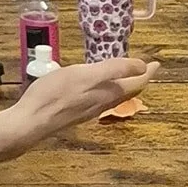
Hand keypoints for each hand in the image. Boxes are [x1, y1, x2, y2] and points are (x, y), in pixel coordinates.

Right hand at [0, 57, 157, 163]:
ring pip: (114, 97)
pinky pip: (100, 99)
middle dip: (137, 79)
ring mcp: (89, 110)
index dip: (147, 72)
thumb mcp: (86, 75)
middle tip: (144, 69)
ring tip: (124, 76)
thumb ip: (114, 69)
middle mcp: (103, 104)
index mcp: (109, 93)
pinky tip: (95, 86)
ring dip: (123, 85)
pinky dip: (106, 90)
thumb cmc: (56, 95)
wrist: (31, 121)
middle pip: (128, 92)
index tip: (156, 64)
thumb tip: (142, 66)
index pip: (136, 83)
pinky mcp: (75, 112)